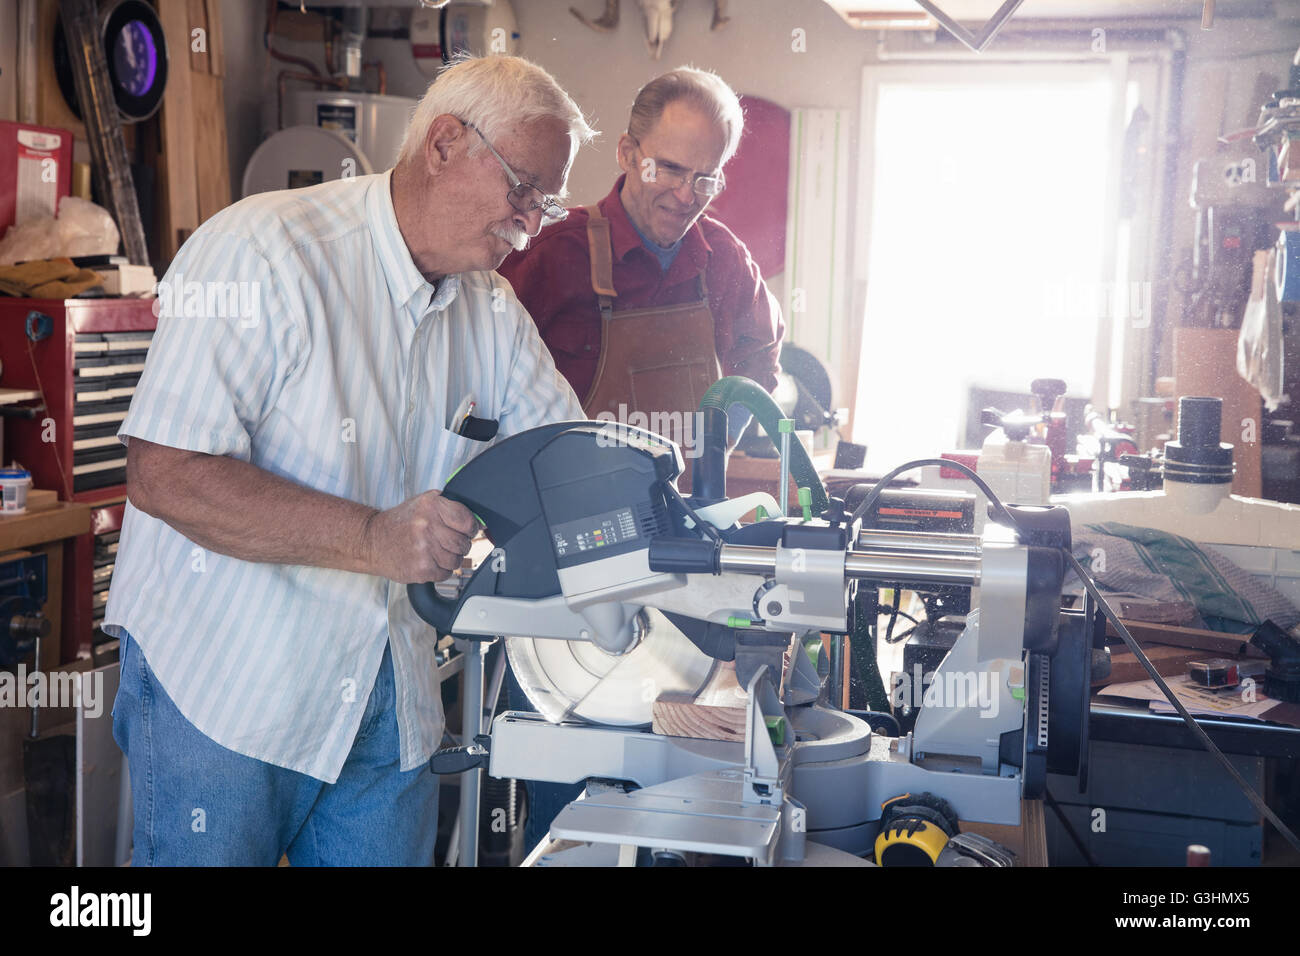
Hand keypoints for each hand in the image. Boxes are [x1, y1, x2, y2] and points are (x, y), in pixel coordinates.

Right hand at [362, 490, 476, 582]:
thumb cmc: (401, 523)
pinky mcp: (421, 569)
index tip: (465, 531)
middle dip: (458, 545)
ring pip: (457, 560)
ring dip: (449, 559)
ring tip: (434, 551)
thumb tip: (479, 522)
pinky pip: (446, 573)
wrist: (372, 541)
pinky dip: (440, 570)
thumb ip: (450, 508)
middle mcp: (428, 526)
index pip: (468, 521)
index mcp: (432, 506)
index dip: (470, 528)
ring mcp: (424, 549)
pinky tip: (427, 560)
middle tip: (445, 542)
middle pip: (464, 543)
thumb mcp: (424, 504)